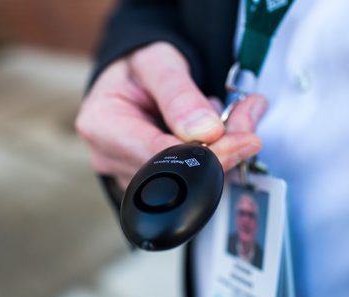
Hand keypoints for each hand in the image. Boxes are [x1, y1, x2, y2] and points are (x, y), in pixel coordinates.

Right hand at [76, 42, 266, 189]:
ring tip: (227, 117)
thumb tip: (206, 132)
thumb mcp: (157, 62)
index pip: (159, 155)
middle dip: (221, 151)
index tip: (243, 139)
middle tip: (246, 119)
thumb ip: (179, 93)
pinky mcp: (149, 182)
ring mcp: (127, 174)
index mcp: (102, 126)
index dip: (207, 153)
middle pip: (175, 175)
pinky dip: (213, 159)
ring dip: (220, 153)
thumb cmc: (137, 68)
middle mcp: (110, 158)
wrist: (131, 77)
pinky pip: (187, 181)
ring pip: (187, 182)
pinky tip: (212, 135)